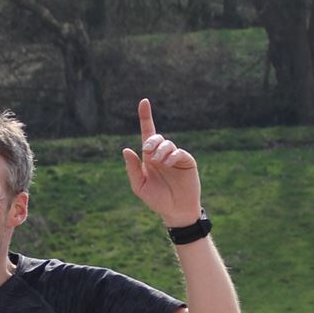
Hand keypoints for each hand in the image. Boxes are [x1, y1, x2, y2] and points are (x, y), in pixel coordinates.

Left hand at [121, 98, 200, 226]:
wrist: (175, 211)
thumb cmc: (157, 199)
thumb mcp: (139, 186)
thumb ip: (132, 168)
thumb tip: (126, 149)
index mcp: (149, 157)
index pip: (147, 133)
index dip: (145, 116)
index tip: (144, 101)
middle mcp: (162, 154)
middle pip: (156, 137)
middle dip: (151, 141)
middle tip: (147, 151)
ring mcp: (175, 157)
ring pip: (167, 143)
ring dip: (161, 150)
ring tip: (159, 162)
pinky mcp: (187, 161)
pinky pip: (179, 152)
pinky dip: (172, 155)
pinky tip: (168, 163)